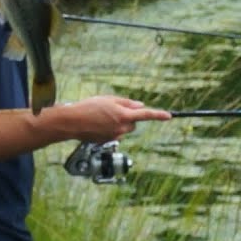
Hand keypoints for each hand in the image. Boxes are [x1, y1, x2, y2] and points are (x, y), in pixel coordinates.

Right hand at [44, 95, 169, 143]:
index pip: (145, 115)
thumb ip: (126, 102)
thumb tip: (139, 106)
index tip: (169, 116)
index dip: (158, 115)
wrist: (72, 122)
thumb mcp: (108, 99)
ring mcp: (115, 136)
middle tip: (112, 110)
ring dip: (117, 123)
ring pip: (123, 128)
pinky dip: (108, 129)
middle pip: (132, 122)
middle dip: (126, 117)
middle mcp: (121, 128)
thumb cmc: (88, 107)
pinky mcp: (107, 141)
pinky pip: (113, 134)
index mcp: (123, 115)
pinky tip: (96, 124)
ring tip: (100, 116)